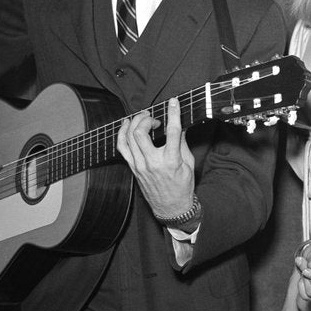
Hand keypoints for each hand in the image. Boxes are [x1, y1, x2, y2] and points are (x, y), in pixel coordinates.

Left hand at [116, 97, 195, 219]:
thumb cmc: (182, 187)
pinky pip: (122, 147)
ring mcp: (140, 165)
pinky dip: (122, 133)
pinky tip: (126, 125)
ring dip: (135, 123)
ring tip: (142, 118)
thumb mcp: (188, 164)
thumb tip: (180, 126)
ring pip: (129, 137)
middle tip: (154, 117)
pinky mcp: (133, 168)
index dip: (173, 113)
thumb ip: (182, 143)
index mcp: (171, 160)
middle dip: (146, 118)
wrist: (171, 207)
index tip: (173, 102)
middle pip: (141, 132)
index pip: (172, 131)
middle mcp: (153, 162)